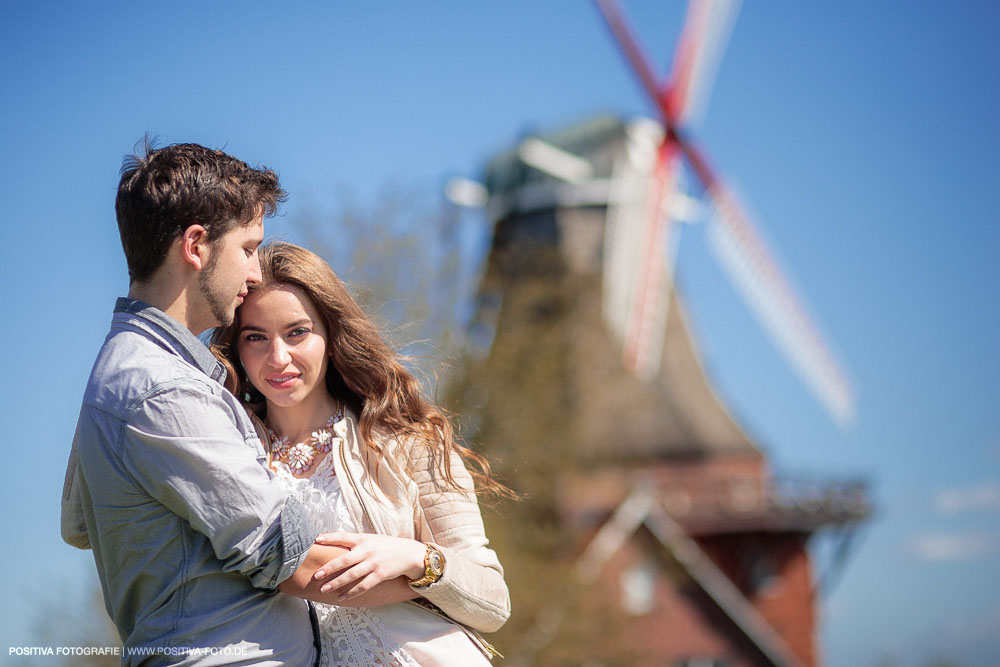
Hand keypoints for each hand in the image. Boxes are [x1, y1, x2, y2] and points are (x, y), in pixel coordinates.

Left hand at [312, 533, 426, 600]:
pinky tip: (341, 597)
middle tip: (316, 575)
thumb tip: (334, 543)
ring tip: (324, 589)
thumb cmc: (386, 546)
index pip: (344, 537)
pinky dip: (351, 592)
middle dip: (329, 568)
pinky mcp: (380, 575)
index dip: (330, 538)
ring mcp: (374, 563)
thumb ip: (355, 542)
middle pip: (345, 560)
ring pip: (352, 575)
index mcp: (363, 539)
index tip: (316, 540)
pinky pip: (363, 586)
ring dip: (336, 583)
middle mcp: (367, 550)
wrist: (409, 553)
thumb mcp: (371, 539)